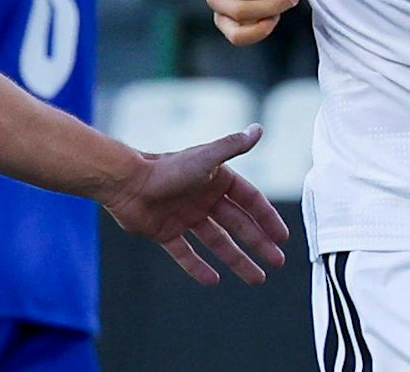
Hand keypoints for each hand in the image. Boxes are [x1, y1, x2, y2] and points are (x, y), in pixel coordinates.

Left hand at [101, 124, 290, 284]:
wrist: (127, 183)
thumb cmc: (167, 168)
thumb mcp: (206, 158)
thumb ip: (233, 146)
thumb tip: (258, 129)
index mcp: (216, 180)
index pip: (250, 201)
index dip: (267, 218)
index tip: (282, 237)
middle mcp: (203, 199)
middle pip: (238, 225)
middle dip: (258, 243)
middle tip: (276, 262)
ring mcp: (185, 217)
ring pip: (217, 242)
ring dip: (237, 259)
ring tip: (256, 278)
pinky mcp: (166, 232)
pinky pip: (186, 253)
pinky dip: (198, 268)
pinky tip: (213, 281)